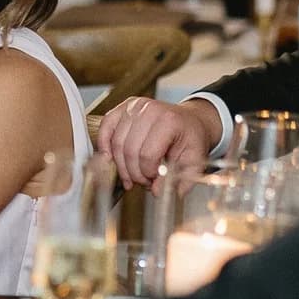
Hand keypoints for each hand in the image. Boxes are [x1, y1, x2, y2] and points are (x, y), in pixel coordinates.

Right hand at [95, 96, 221, 190]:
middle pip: (129, 151)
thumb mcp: (194, 162)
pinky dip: (104, 146)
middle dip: (134, 173)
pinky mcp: (123, 108)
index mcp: (169, 121)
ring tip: (132, 173)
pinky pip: (105, 128)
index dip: (148, 173)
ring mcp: (134, 107)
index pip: (148, 155)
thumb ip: (180, 180)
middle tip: (143, 180)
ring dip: (121, 165)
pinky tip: (111, 159)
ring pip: (116, 144)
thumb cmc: (190, 139)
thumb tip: (157, 191)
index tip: (154, 178)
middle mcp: (150, 110)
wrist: (189, 121)